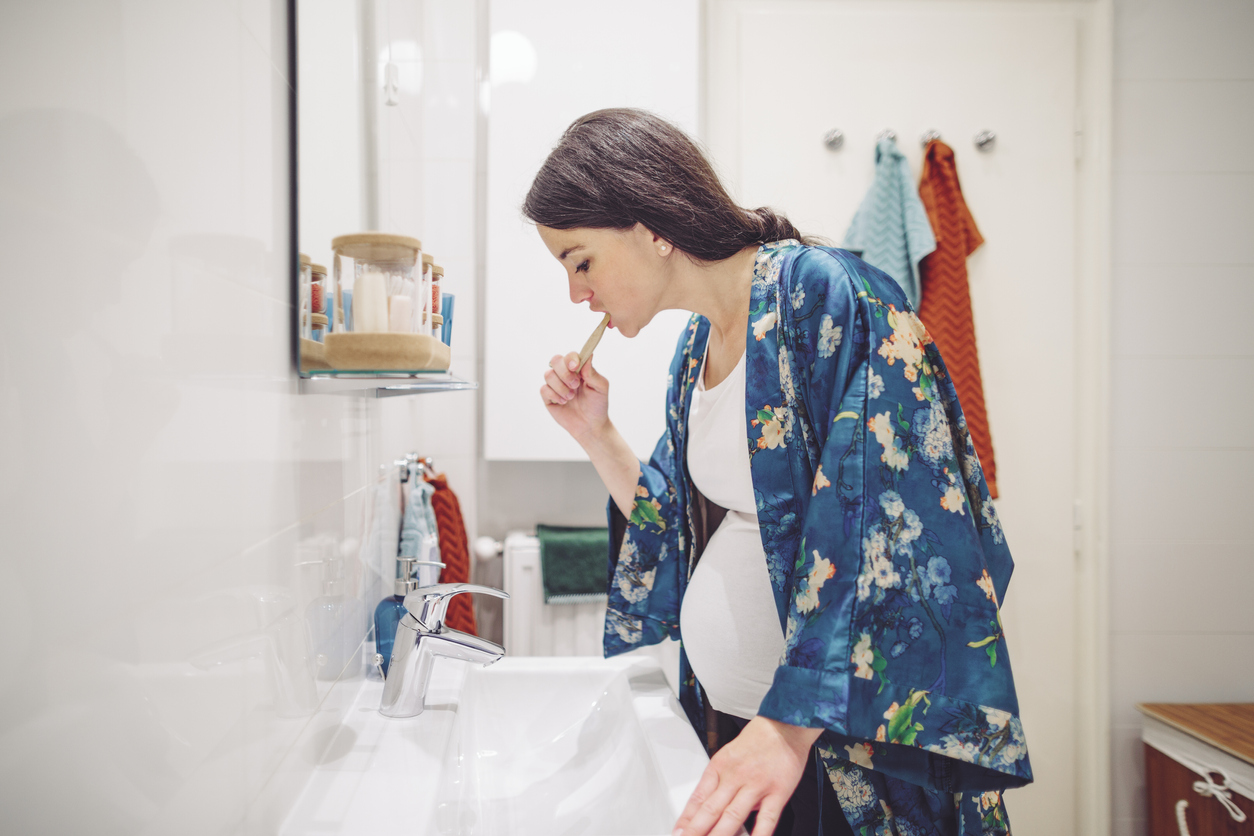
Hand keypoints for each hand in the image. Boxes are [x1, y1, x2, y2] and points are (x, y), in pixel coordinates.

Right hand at [540, 351, 609, 444]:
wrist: (590, 426)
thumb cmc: (597, 405)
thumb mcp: (600, 388)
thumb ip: (592, 372)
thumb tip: (589, 355)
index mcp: (579, 369)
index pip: (570, 356)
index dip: (570, 359)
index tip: (575, 367)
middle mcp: (565, 374)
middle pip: (555, 360)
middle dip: (564, 373)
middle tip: (575, 385)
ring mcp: (555, 385)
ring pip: (548, 375)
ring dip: (561, 387)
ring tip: (571, 397)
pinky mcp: (548, 397)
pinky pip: (544, 389)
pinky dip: (554, 395)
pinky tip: (563, 402)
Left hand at [673, 716, 822, 835]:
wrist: (785, 724)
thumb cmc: (758, 739)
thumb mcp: (729, 754)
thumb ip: (721, 781)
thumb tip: (710, 807)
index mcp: (720, 766)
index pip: (698, 797)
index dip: (687, 818)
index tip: (679, 832)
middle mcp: (735, 776)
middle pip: (711, 809)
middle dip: (697, 830)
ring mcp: (756, 785)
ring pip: (733, 816)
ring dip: (718, 835)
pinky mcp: (778, 792)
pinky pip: (767, 818)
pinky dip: (759, 835)